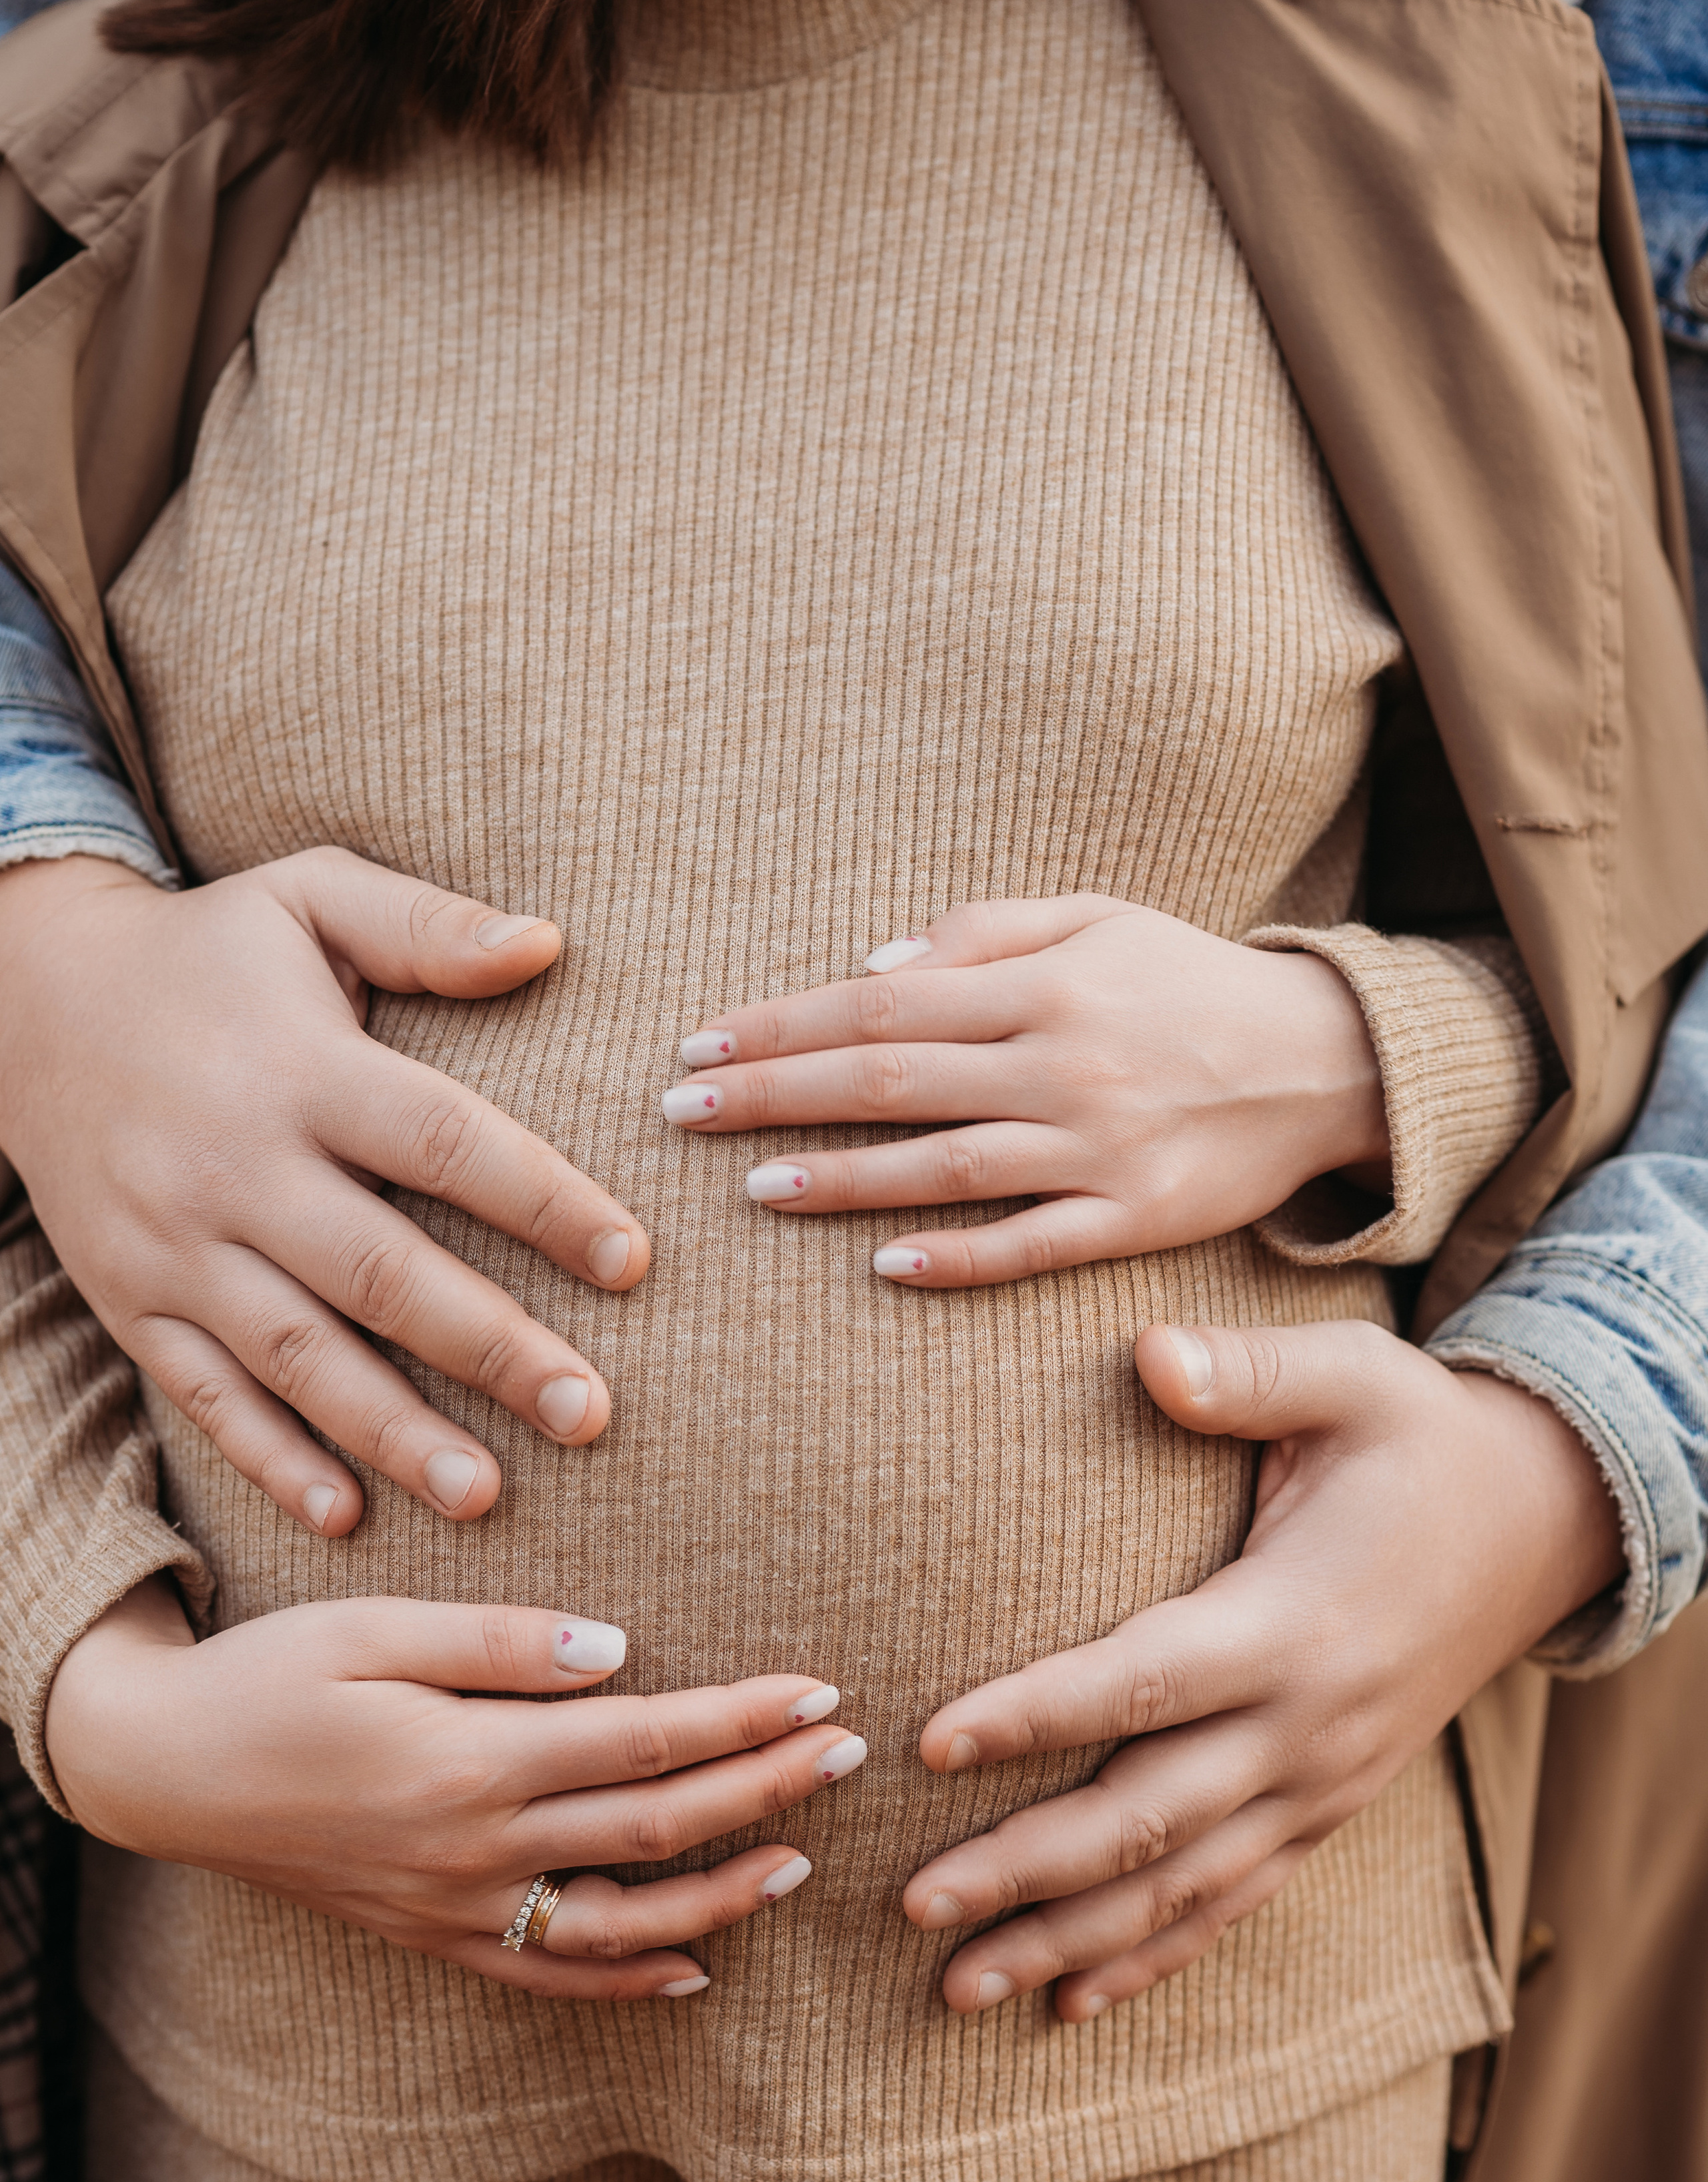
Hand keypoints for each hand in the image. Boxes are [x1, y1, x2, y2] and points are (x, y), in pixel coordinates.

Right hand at [0, 849, 651, 1534]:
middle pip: (382, 1273)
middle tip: (590, 1414)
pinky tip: (345, 1513)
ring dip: (394, 1432)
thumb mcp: (306, 898)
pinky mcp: (131, 1300)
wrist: (26, 1000)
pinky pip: (204, 1395)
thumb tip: (548, 944)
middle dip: (491, 1351)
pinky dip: (271, 1458)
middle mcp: (235, 1167)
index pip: (442, 1143)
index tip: (632, 1261)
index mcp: (300, 1071)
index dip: (542, 1202)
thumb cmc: (206, 952)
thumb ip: (426, 924)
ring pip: (297, 1356)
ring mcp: (175, 1246)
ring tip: (487, 1493)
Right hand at [48, 1582, 866, 1999]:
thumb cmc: (270, 1677)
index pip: (645, 1744)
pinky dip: (628, 1977)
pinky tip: (692, 1968)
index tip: (819, 1692)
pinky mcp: (433, 1937)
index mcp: (470, 1763)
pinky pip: (550, 1972)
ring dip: (722, 1895)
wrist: (164, 1772)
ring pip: (622, 1921)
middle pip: (656, 1829)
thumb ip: (498, 1644)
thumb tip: (617, 1651)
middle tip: (848, 1753)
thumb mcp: (371, 1628)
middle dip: (765, 1791)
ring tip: (801, 1860)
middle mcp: (476, 1850)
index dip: (741, 1720)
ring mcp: (457, 1908)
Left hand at [660, 896, 1387, 1285]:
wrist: (1328, 1058)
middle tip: (683, 1116)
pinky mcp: (1134, 1219)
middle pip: (892, 1082)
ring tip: (752, 1188)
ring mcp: (1100, 1148)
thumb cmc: (1188, 982)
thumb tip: (872, 969)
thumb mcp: (1096, 918)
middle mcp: (1064, 1064)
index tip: (702, 1047)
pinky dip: (956, 1255)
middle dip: (778, 1097)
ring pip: (946, 1167)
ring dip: (842, 1180)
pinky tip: (882, 1263)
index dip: (783, 1026)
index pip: (882, 1005)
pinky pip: (1031, 1243)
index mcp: (1046, 984)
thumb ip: (983, 932)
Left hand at [900, 1320, 1622, 2018]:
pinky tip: (1071, 2004)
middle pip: (1147, 1818)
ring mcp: (1320, 1784)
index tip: (929, 1744)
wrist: (1542, 1524)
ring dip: (1068, 1943)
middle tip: (912, 1899)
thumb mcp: (1354, 1377)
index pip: (1141, 1683)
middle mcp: (1305, 1726)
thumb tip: (1146, 1350)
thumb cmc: (1421, 1437)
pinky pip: (1236, 1903)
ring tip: (959, 1988)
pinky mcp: (1328, 1809)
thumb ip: (1247, 1371)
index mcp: (1289, 1622)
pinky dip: (1154, 1959)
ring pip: (1181, 1887)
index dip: (1034, 1716)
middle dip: (1026, 1870)